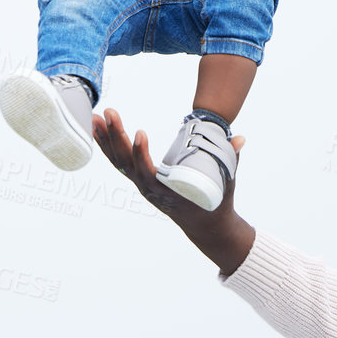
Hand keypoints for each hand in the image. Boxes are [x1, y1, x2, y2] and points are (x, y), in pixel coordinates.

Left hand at [93, 108, 256, 275]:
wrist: (206, 226)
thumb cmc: (216, 203)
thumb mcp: (225, 184)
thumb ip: (230, 160)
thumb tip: (240, 138)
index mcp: (166, 192)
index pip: (147, 173)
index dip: (141, 154)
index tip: (140, 133)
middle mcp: (148, 189)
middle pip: (126, 163)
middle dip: (116, 137)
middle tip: (109, 112)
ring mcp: (141, 184)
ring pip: (118, 162)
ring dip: (105, 139)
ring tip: (96, 116)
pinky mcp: (139, 179)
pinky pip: (119, 162)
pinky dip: (108, 145)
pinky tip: (99, 129)